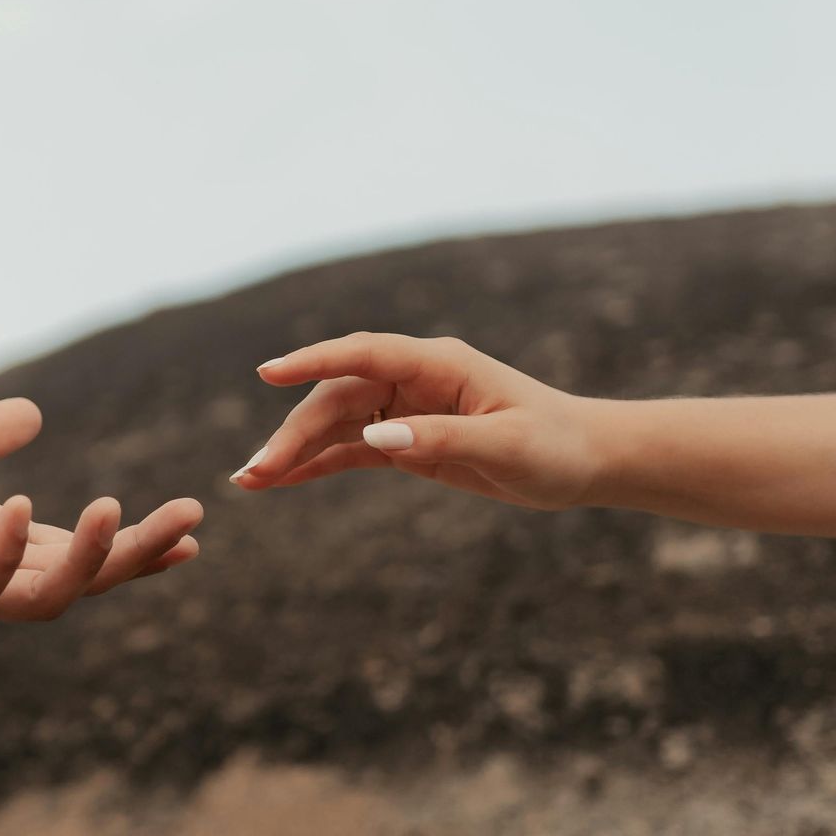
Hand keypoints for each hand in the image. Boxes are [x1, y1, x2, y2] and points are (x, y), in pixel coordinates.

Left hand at [0, 398, 201, 619]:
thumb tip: (35, 414)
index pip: (79, 550)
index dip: (136, 543)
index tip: (191, 524)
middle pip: (83, 578)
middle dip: (139, 554)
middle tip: (190, 520)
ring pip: (47, 596)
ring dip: (90, 561)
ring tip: (117, 511)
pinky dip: (6, 551)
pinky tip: (23, 506)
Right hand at [230, 333, 604, 512]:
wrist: (586, 461)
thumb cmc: (556, 445)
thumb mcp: (507, 445)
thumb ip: (441, 437)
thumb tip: (374, 437)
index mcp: (439, 364)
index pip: (365, 354)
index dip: (314, 360)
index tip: (269, 374)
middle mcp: (415, 380)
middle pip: (339, 397)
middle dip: (293, 431)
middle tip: (254, 473)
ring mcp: (407, 409)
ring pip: (336, 424)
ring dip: (294, 449)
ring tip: (249, 482)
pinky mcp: (407, 441)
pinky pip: (350, 449)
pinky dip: (315, 464)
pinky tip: (280, 481)